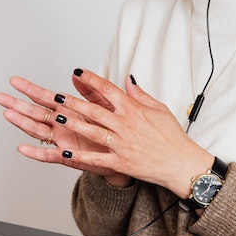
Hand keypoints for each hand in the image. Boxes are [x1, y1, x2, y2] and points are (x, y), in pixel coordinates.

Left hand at [0, 69, 212, 197]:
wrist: (181, 164)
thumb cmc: (172, 136)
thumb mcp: (159, 109)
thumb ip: (140, 94)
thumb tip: (128, 79)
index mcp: (133, 110)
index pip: (109, 90)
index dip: (92, 80)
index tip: (78, 71)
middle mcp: (125, 125)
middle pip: (94, 110)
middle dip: (73, 101)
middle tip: (55, 94)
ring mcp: (122, 144)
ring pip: (92, 132)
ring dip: (73, 124)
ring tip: (56, 117)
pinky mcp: (121, 162)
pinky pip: (96, 159)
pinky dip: (79, 156)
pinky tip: (64, 152)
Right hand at [0, 75, 131, 186]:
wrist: (124, 155)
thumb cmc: (112, 130)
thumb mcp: (103, 105)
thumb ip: (90, 90)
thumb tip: (77, 73)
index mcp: (68, 111)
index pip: (45, 97)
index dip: (30, 89)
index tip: (14, 81)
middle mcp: (61, 125)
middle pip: (35, 113)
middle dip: (17, 104)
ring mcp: (62, 141)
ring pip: (38, 131)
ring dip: (22, 123)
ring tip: (8, 114)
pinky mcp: (68, 157)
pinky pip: (49, 155)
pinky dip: (35, 152)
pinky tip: (22, 148)